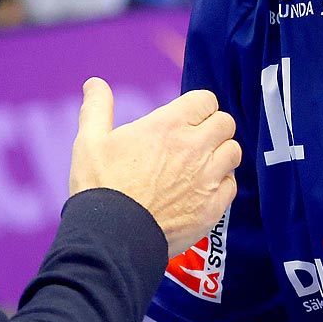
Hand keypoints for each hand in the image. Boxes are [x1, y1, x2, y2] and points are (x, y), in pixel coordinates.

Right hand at [69, 78, 240, 253]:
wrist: (112, 238)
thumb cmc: (100, 188)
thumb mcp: (89, 142)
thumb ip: (97, 108)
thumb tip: (94, 83)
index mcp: (168, 126)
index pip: (206, 100)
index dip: (197, 107)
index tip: (187, 117)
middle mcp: (194, 148)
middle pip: (226, 123)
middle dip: (213, 127)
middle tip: (196, 140)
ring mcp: (207, 178)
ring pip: (233, 152)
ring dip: (221, 154)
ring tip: (202, 164)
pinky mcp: (212, 207)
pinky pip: (232, 185)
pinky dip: (222, 184)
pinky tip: (203, 189)